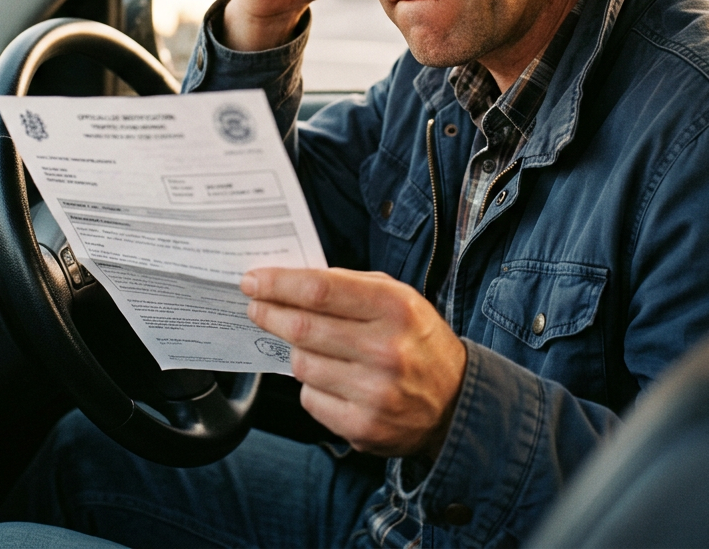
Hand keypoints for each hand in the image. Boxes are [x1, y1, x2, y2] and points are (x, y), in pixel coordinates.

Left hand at [241, 267, 465, 457]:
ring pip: (302, 364)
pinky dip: (311, 385)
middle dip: (268, 313)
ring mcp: (374, 393)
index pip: (319, 291)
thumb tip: (290, 280)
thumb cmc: (417, 339)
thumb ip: (348, 285)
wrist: (455, 402)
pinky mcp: (363, 427)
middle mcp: (386, 350)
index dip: (278, 284)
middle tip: (255, 307)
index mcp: (394, 307)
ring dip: (294, 351)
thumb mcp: (397, 297)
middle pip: (302, 328)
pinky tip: (330, 377)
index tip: (253, 280)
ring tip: (309, 345)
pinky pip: (310, 399)